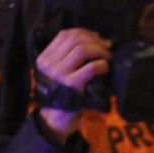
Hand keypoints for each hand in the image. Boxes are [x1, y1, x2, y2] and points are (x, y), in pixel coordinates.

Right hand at [34, 28, 110, 142]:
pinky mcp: (71, 85)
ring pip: (82, 50)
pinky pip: (90, 67)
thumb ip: (68, 58)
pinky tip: (106, 68)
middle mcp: (49, 63)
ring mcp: (59, 74)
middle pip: (75, 39)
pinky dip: (102, 65)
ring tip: (108, 57)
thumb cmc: (62, 95)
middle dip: (95, 40)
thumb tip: (94, 40)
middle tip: (107, 47)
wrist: (56, 120)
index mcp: (45, 57)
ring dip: (100, 50)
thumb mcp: (59, 73)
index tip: (97, 38)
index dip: (84, 32)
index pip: (64, 34)